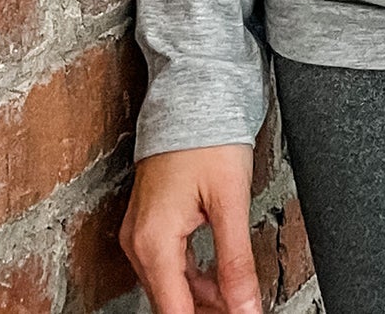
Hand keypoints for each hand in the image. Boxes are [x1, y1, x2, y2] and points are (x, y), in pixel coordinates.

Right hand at [120, 145, 264, 313]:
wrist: (193, 93)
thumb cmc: (208, 135)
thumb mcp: (231, 201)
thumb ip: (236, 262)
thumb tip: (245, 308)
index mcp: (154, 241)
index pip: (174, 311)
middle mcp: (139, 240)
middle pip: (169, 302)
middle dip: (205, 311)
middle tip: (240, 308)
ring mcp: (141, 230)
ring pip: (169, 284)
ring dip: (201, 298)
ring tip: (235, 300)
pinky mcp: (150, 220)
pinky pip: (168, 263)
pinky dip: (192, 277)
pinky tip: (218, 279)